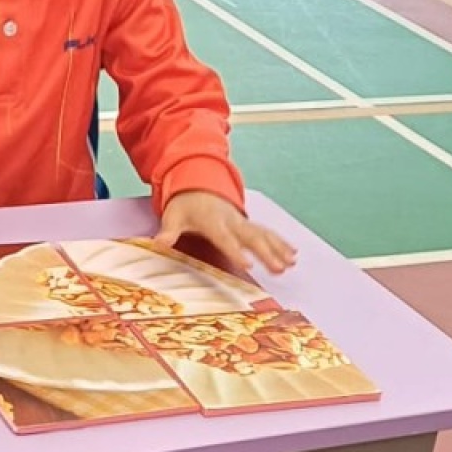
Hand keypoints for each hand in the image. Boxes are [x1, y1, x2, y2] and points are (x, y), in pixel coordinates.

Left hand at [155, 192, 296, 279]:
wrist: (197, 183)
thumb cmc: (184, 204)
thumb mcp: (173, 216)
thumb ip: (168, 231)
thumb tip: (158, 242)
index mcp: (213, 221)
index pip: (225, 238)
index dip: (236, 251)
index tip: (247, 264)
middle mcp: (231, 220)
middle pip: (251, 237)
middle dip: (267, 253)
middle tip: (279, 268)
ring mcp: (242, 221)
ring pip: (263, 234)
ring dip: (278, 249)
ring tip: (291, 263)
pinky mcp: (247, 222)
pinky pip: (266, 232)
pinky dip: (280, 242)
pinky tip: (292, 253)